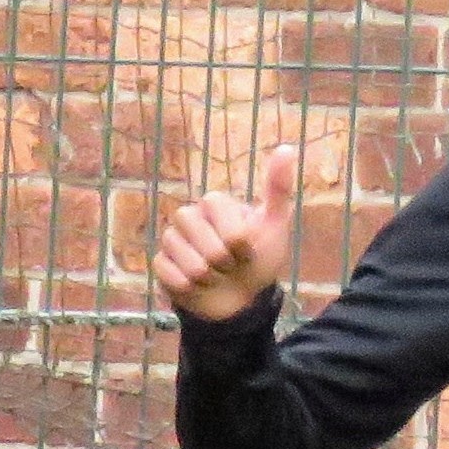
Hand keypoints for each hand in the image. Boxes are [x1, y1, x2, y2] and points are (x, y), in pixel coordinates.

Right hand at [154, 145, 296, 323]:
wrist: (241, 301)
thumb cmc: (258, 260)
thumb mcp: (274, 225)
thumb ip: (277, 188)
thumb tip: (287, 148)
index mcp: (213, 204)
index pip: (217, 208)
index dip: (236, 237)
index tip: (247, 249)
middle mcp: (189, 217)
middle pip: (199, 234)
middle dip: (222, 259)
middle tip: (231, 265)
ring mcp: (172, 240)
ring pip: (185, 256)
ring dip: (207, 275)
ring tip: (216, 276)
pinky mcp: (160, 264)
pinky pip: (169, 272)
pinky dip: (189, 285)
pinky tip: (197, 286)